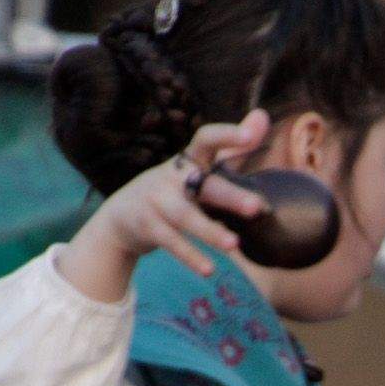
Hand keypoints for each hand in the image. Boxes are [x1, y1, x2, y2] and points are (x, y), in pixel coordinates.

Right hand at [58, 110, 272, 300]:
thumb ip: (233, 146)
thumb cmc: (174, 189)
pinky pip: (171, 243)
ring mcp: (156, 201)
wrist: (120, 218)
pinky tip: (209, 270)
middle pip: (203, 185)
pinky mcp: (147, 226)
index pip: (207, 140)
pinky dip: (190, 256)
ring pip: (185, 217)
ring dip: (209, 232)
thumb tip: (264, 115)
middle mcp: (171, 177)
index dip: (227, 135)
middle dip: (229, 196)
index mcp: (188, 161)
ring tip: (234, 245)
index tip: (251, 134)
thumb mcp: (201, 166)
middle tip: (257, 207)